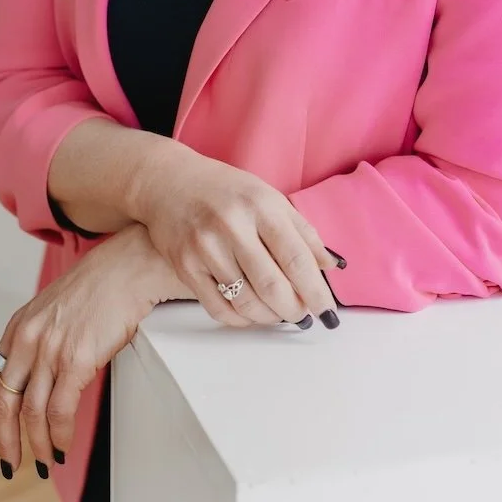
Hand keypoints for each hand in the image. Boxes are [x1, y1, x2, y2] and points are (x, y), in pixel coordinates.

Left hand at [0, 223, 159, 480]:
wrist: (127, 266)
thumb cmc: (99, 285)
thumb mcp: (54, 308)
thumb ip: (39, 338)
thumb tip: (36, 375)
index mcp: (20, 326)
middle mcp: (28, 338)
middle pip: (4, 402)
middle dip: (5, 439)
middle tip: (11, 462)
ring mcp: (51, 349)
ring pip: (31, 412)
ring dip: (36, 444)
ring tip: (43, 460)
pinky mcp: (76, 359)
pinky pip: (60, 410)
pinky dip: (59, 435)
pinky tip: (62, 444)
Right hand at [132, 148, 343, 330]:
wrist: (170, 181)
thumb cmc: (226, 190)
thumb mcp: (269, 197)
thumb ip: (302, 231)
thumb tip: (331, 266)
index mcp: (261, 206)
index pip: (296, 257)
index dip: (316, 290)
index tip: (327, 311)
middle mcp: (233, 226)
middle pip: (272, 285)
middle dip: (295, 310)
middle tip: (303, 315)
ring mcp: (205, 247)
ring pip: (246, 302)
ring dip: (270, 317)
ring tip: (279, 313)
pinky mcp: (185, 266)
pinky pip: (218, 308)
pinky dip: (241, 319)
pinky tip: (252, 314)